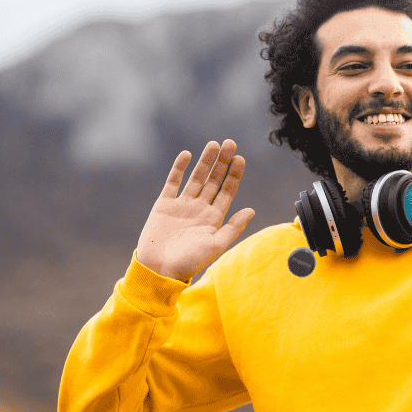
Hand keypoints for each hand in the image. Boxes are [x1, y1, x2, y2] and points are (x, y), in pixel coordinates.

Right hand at [135, 139, 254, 281]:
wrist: (159, 268)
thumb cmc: (189, 261)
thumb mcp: (215, 245)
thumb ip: (233, 227)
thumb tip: (252, 210)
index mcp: (214, 218)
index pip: (227, 191)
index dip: (234, 175)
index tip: (241, 159)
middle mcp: (200, 208)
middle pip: (214, 180)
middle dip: (222, 162)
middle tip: (230, 143)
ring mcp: (182, 205)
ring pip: (196, 178)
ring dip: (205, 161)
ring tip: (213, 144)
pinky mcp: (164, 204)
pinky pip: (173, 182)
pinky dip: (179, 168)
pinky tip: (187, 155)